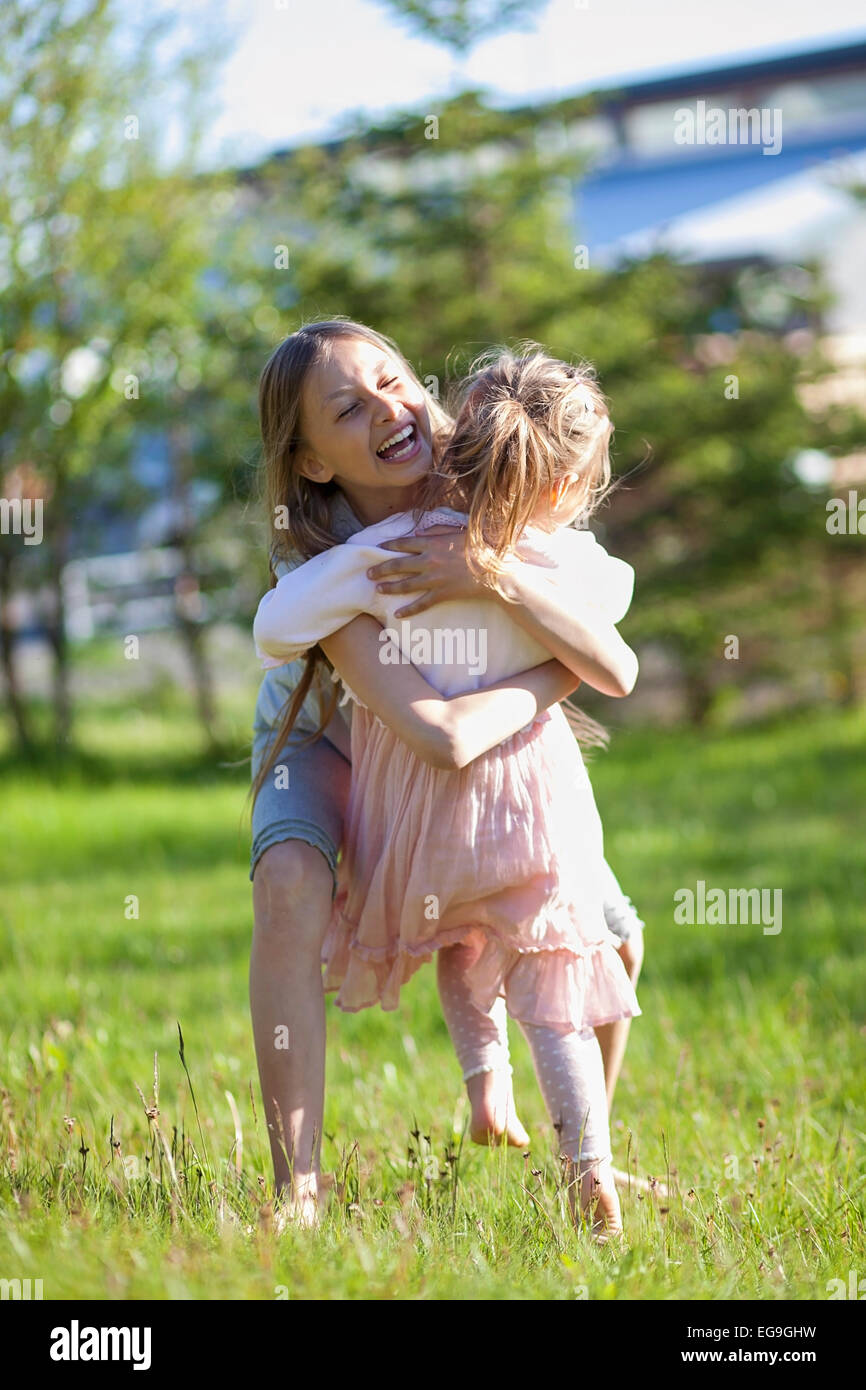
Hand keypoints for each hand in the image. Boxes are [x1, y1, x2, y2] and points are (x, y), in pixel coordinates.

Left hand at [366, 527, 483, 616]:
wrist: (494, 571)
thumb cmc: (480, 547)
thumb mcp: (459, 531)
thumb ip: (436, 530)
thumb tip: (416, 533)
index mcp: (433, 542)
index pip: (404, 543)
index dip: (389, 545)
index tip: (379, 547)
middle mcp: (429, 560)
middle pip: (398, 565)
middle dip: (381, 569)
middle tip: (368, 573)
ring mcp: (434, 579)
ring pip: (405, 584)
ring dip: (389, 587)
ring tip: (377, 589)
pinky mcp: (442, 593)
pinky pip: (421, 603)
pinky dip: (409, 610)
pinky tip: (397, 614)